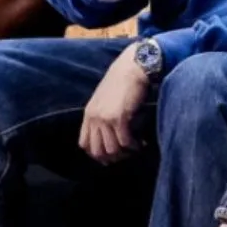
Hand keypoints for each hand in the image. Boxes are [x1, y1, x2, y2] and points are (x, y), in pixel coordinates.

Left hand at [79, 46, 149, 163]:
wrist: (132, 68)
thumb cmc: (123, 80)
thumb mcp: (105, 98)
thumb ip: (103, 114)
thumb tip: (111, 132)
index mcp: (88, 114)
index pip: (84, 144)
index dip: (97, 154)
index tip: (112, 155)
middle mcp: (94, 118)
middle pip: (97, 150)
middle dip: (112, 158)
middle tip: (125, 155)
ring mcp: (105, 119)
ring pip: (111, 149)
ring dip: (125, 153)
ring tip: (136, 148)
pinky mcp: (120, 118)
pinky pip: (125, 141)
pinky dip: (134, 146)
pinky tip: (141, 143)